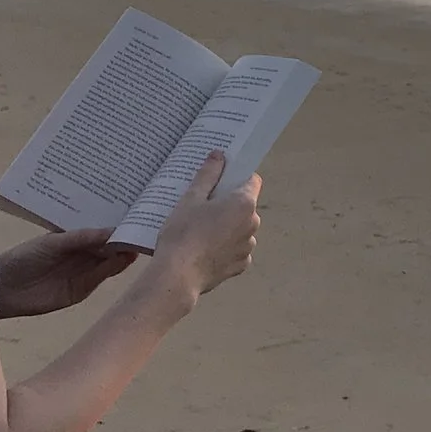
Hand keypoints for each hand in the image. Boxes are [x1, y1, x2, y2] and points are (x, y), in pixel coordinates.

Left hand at [0, 228, 138, 318]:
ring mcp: (83, 274)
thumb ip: (82, 238)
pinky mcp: (81, 291)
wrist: (4, 288)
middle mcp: (81, 256)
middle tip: (147, 228)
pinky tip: (127, 258)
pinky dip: (114, 269)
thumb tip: (112, 231)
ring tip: (141, 241)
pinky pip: (101, 278)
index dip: (117, 226)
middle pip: (108, 248)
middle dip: (125, 239)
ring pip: (109, 263)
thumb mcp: (54, 243)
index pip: (100, 233)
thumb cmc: (25, 258)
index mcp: (73, 241)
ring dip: (123, 254)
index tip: (137, 216)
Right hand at [145, 152, 261, 309]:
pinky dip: (225, 247)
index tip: (221, 179)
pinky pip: (236, 249)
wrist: (177, 275)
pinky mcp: (240, 266)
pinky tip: (205, 248)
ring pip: (240, 228)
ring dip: (227, 226)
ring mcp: (248, 247)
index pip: (252, 180)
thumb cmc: (183, 233)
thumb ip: (208, 174)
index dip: (237, 177)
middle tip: (203, 205)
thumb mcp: (191, 198)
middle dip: (228, 203)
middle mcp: (253, 224)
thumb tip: (219, 155)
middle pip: (245, 205)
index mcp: (244, 204)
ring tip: (201, 230)